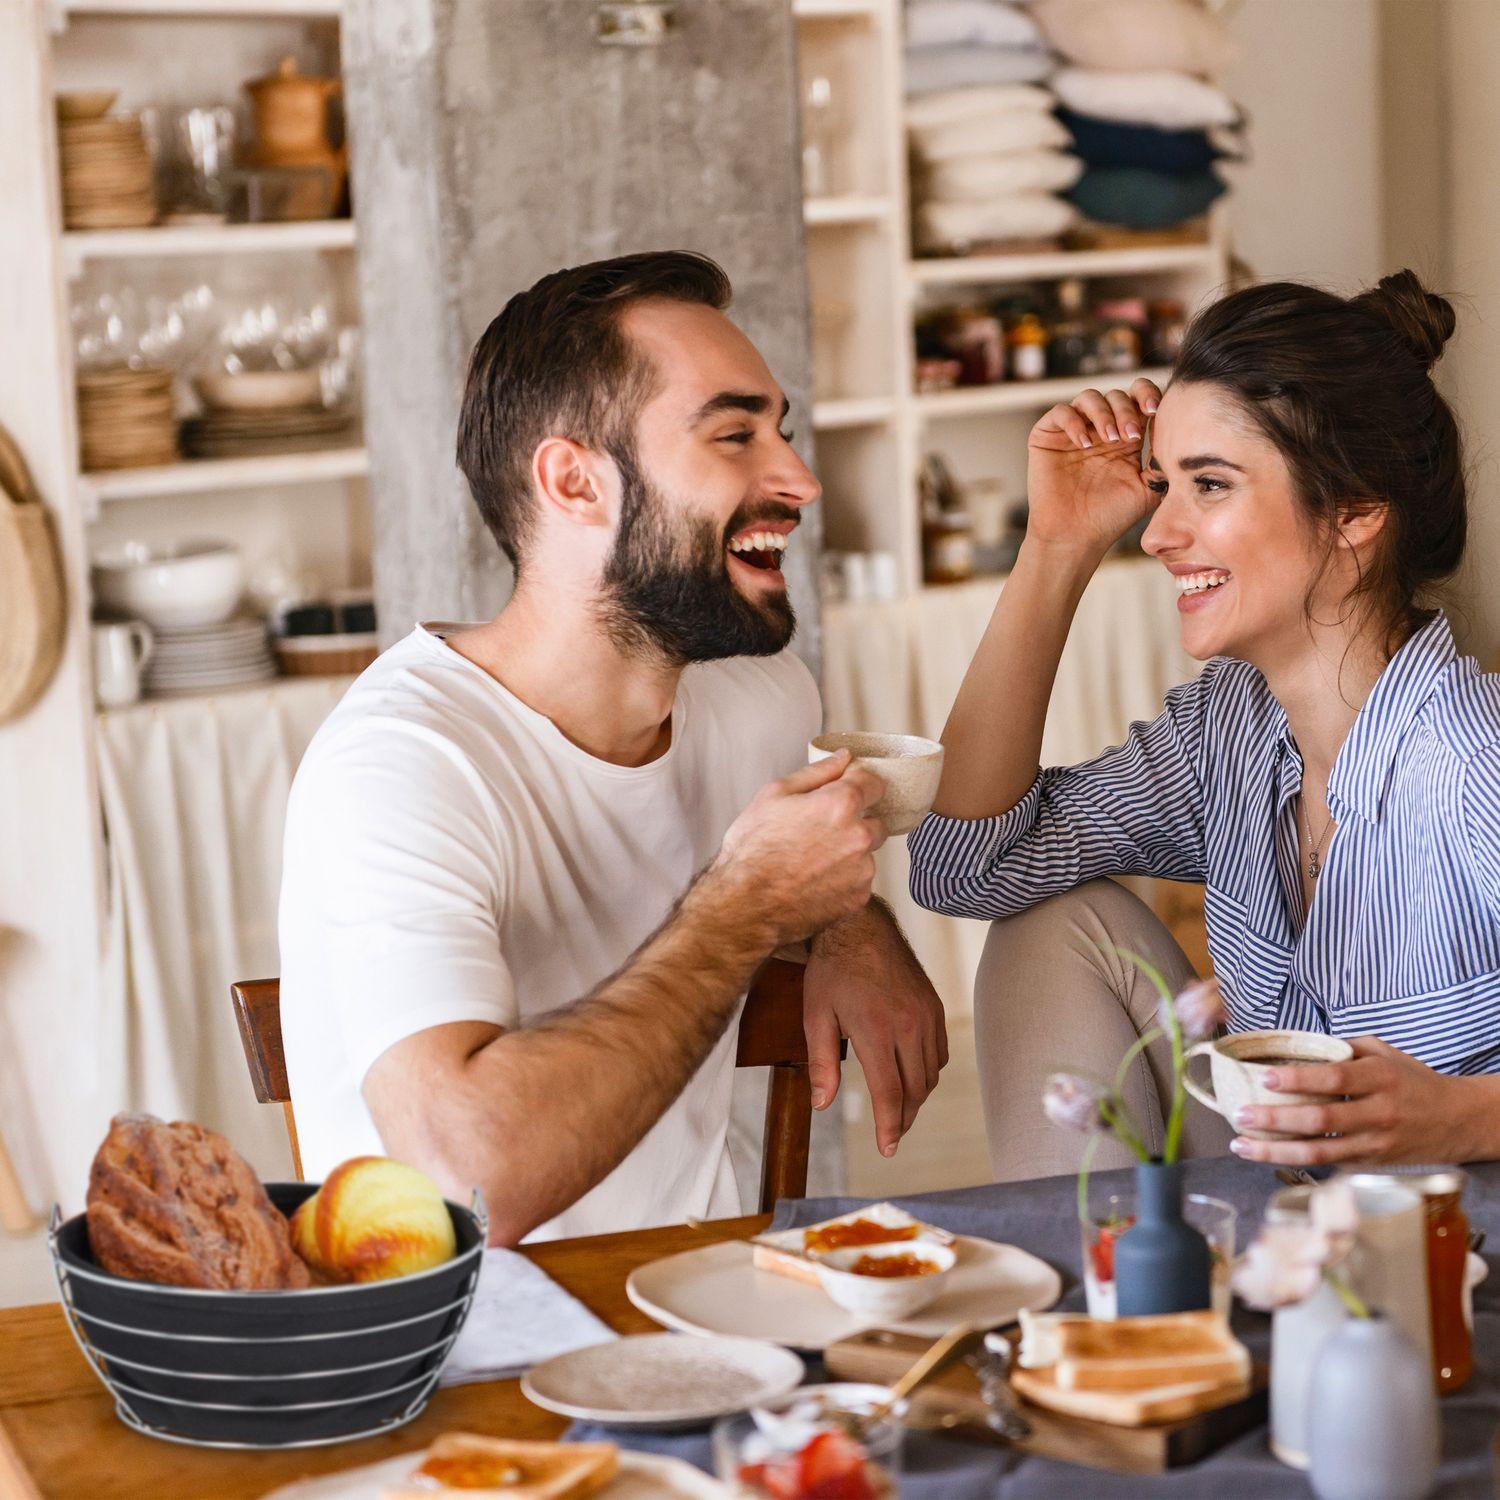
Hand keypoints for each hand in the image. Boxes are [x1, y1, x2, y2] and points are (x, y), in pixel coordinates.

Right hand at [709, 751, 885, 946]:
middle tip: (819, 832)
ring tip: (812, 861)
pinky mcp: (858, 899)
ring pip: (866, 854)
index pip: (874, 783)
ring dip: (849, 854)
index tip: (844, 793)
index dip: (857, 785)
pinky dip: (843, 880)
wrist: (744, 905)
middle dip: (854, 823)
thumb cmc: (752, 851)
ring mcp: (861, 871)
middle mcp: (859, 836)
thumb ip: (816, 772)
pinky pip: (859, 881)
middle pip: (875, 821)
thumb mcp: (773, 795)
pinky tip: (815, 881)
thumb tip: (843, 758)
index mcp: (841, 804)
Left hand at [803, 904, 947, 1156]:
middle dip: (904, 1118)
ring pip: (931, 1074)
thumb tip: (822, 1105)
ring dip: (917, 1097)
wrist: (859, 925)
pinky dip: (928, 1071)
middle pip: (915, 1090)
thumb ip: (821, 1064)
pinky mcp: (934, 1005)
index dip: (889, 1127)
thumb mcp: (815, 1016)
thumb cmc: (831, 970)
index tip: (886, 1149)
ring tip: (899, 1109)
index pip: (890, 1094)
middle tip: (891, 1134)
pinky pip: (940, 1052)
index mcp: (876, 1030)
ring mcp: (926, 1014)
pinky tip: (911, 1075)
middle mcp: (908, 1025)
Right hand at [1025, 377, 1161, 560]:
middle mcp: (1099, 429)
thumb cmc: (1110, 516)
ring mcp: (1073, 431)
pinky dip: (1074, 422)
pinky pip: (1060, 412)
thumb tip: (1179, 432)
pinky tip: (1085, 444)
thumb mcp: (1149, 487)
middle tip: (1130, 436)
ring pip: (1089, 397)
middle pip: (1116, 395)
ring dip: (1104, 413)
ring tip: (1110, 439)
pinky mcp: (1047, 437)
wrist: (1075, 537)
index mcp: (1125, 437)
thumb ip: (1163, 459)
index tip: (1155, 411)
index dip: (1147, 395)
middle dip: (1127, 410)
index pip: (1138, 399)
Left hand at [1227, 1036, 1469, 1164]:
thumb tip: (1295, 1044)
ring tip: (1242, 1145)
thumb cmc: (1412, 1080)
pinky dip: (1297, 1161)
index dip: (1298, 1079)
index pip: (1334, 1078)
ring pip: (1321, 1152)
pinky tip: (1268, 1156)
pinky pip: (1330, 1164)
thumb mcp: (1383, 1052)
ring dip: (1276, 1150)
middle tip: (1240, 1115)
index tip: (1266, 1077)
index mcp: (1380, 1078)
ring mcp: (1376, 1143)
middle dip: (1276, 1119)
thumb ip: (1341, 1048)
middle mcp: (1379, 1113)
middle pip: (1321, 1120)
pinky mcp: (1373, 1164)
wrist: (1458, 1119)